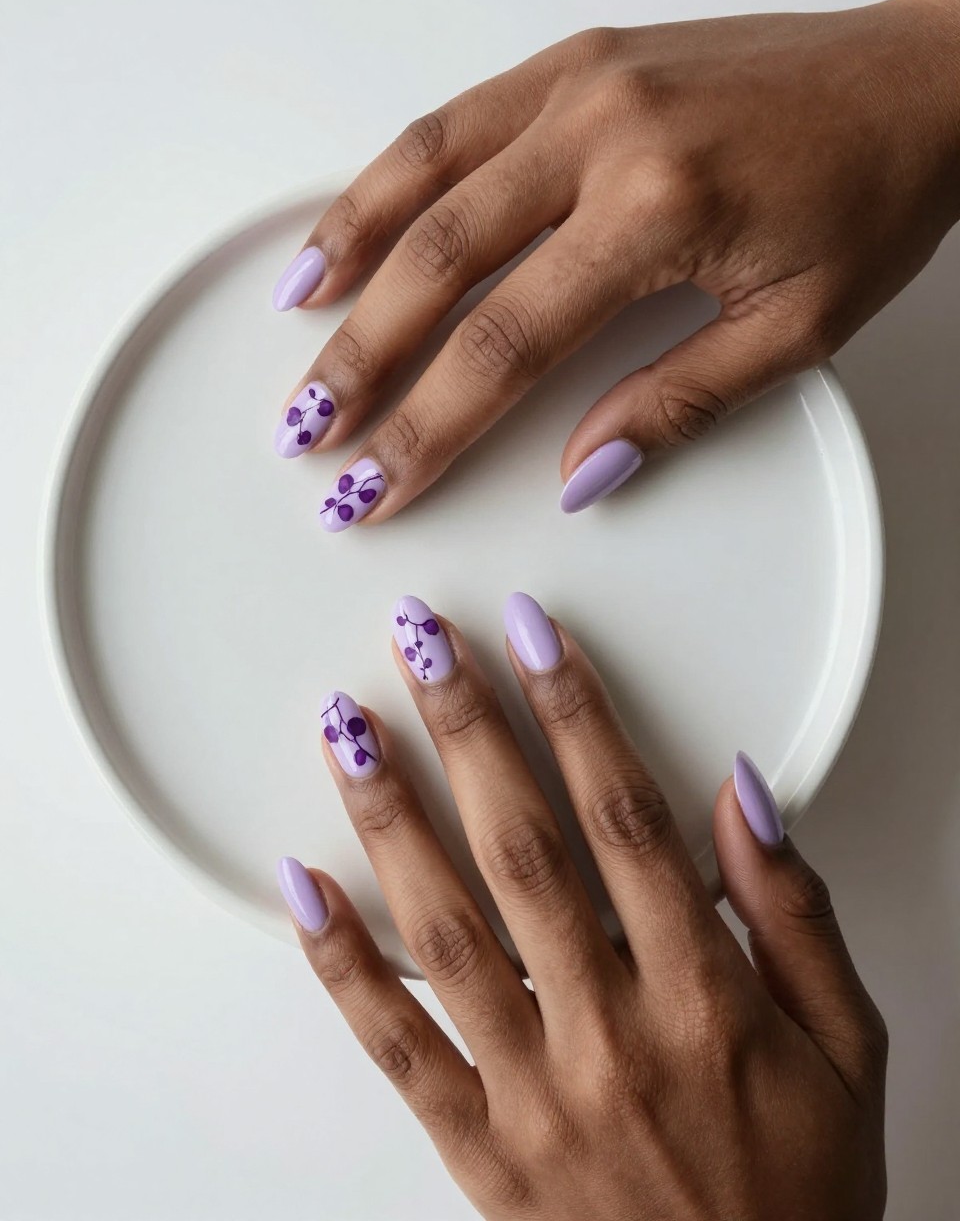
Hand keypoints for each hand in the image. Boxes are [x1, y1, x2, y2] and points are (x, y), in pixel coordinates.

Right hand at [272, 0, 959, 526]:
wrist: (924, 81)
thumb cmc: (874, 198)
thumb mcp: (795, 330)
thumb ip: (675, 405)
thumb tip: (578, 475)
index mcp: (660, 207)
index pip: (507, 343)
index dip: (429, 427)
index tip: (377, 485)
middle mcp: (602, 131)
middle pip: (439, 262)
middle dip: (361, 359)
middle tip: (308, 432)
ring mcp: (581, 83)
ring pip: (422, 175)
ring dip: (346, 257)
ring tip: (291, 328)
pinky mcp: (577, 60)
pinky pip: (454, 120)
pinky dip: (386, 178)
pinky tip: (347, 228)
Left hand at [278, 593, 887, 1219]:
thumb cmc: (799, 1192)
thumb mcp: (848, 1048)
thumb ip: (796, 914)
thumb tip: (741, 791)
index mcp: (705, 998)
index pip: (627, 820)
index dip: (576, 713)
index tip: (534, 634)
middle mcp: (611, 1034)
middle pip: (524, 850)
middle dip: (469, 732)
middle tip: (423, 641)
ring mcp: (534, 1093)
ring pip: (446, 931)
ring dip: (391, 817)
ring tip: (347, 727)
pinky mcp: (478, 1147)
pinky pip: (398, 1047)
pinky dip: (342, 964)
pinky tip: (304, 885)